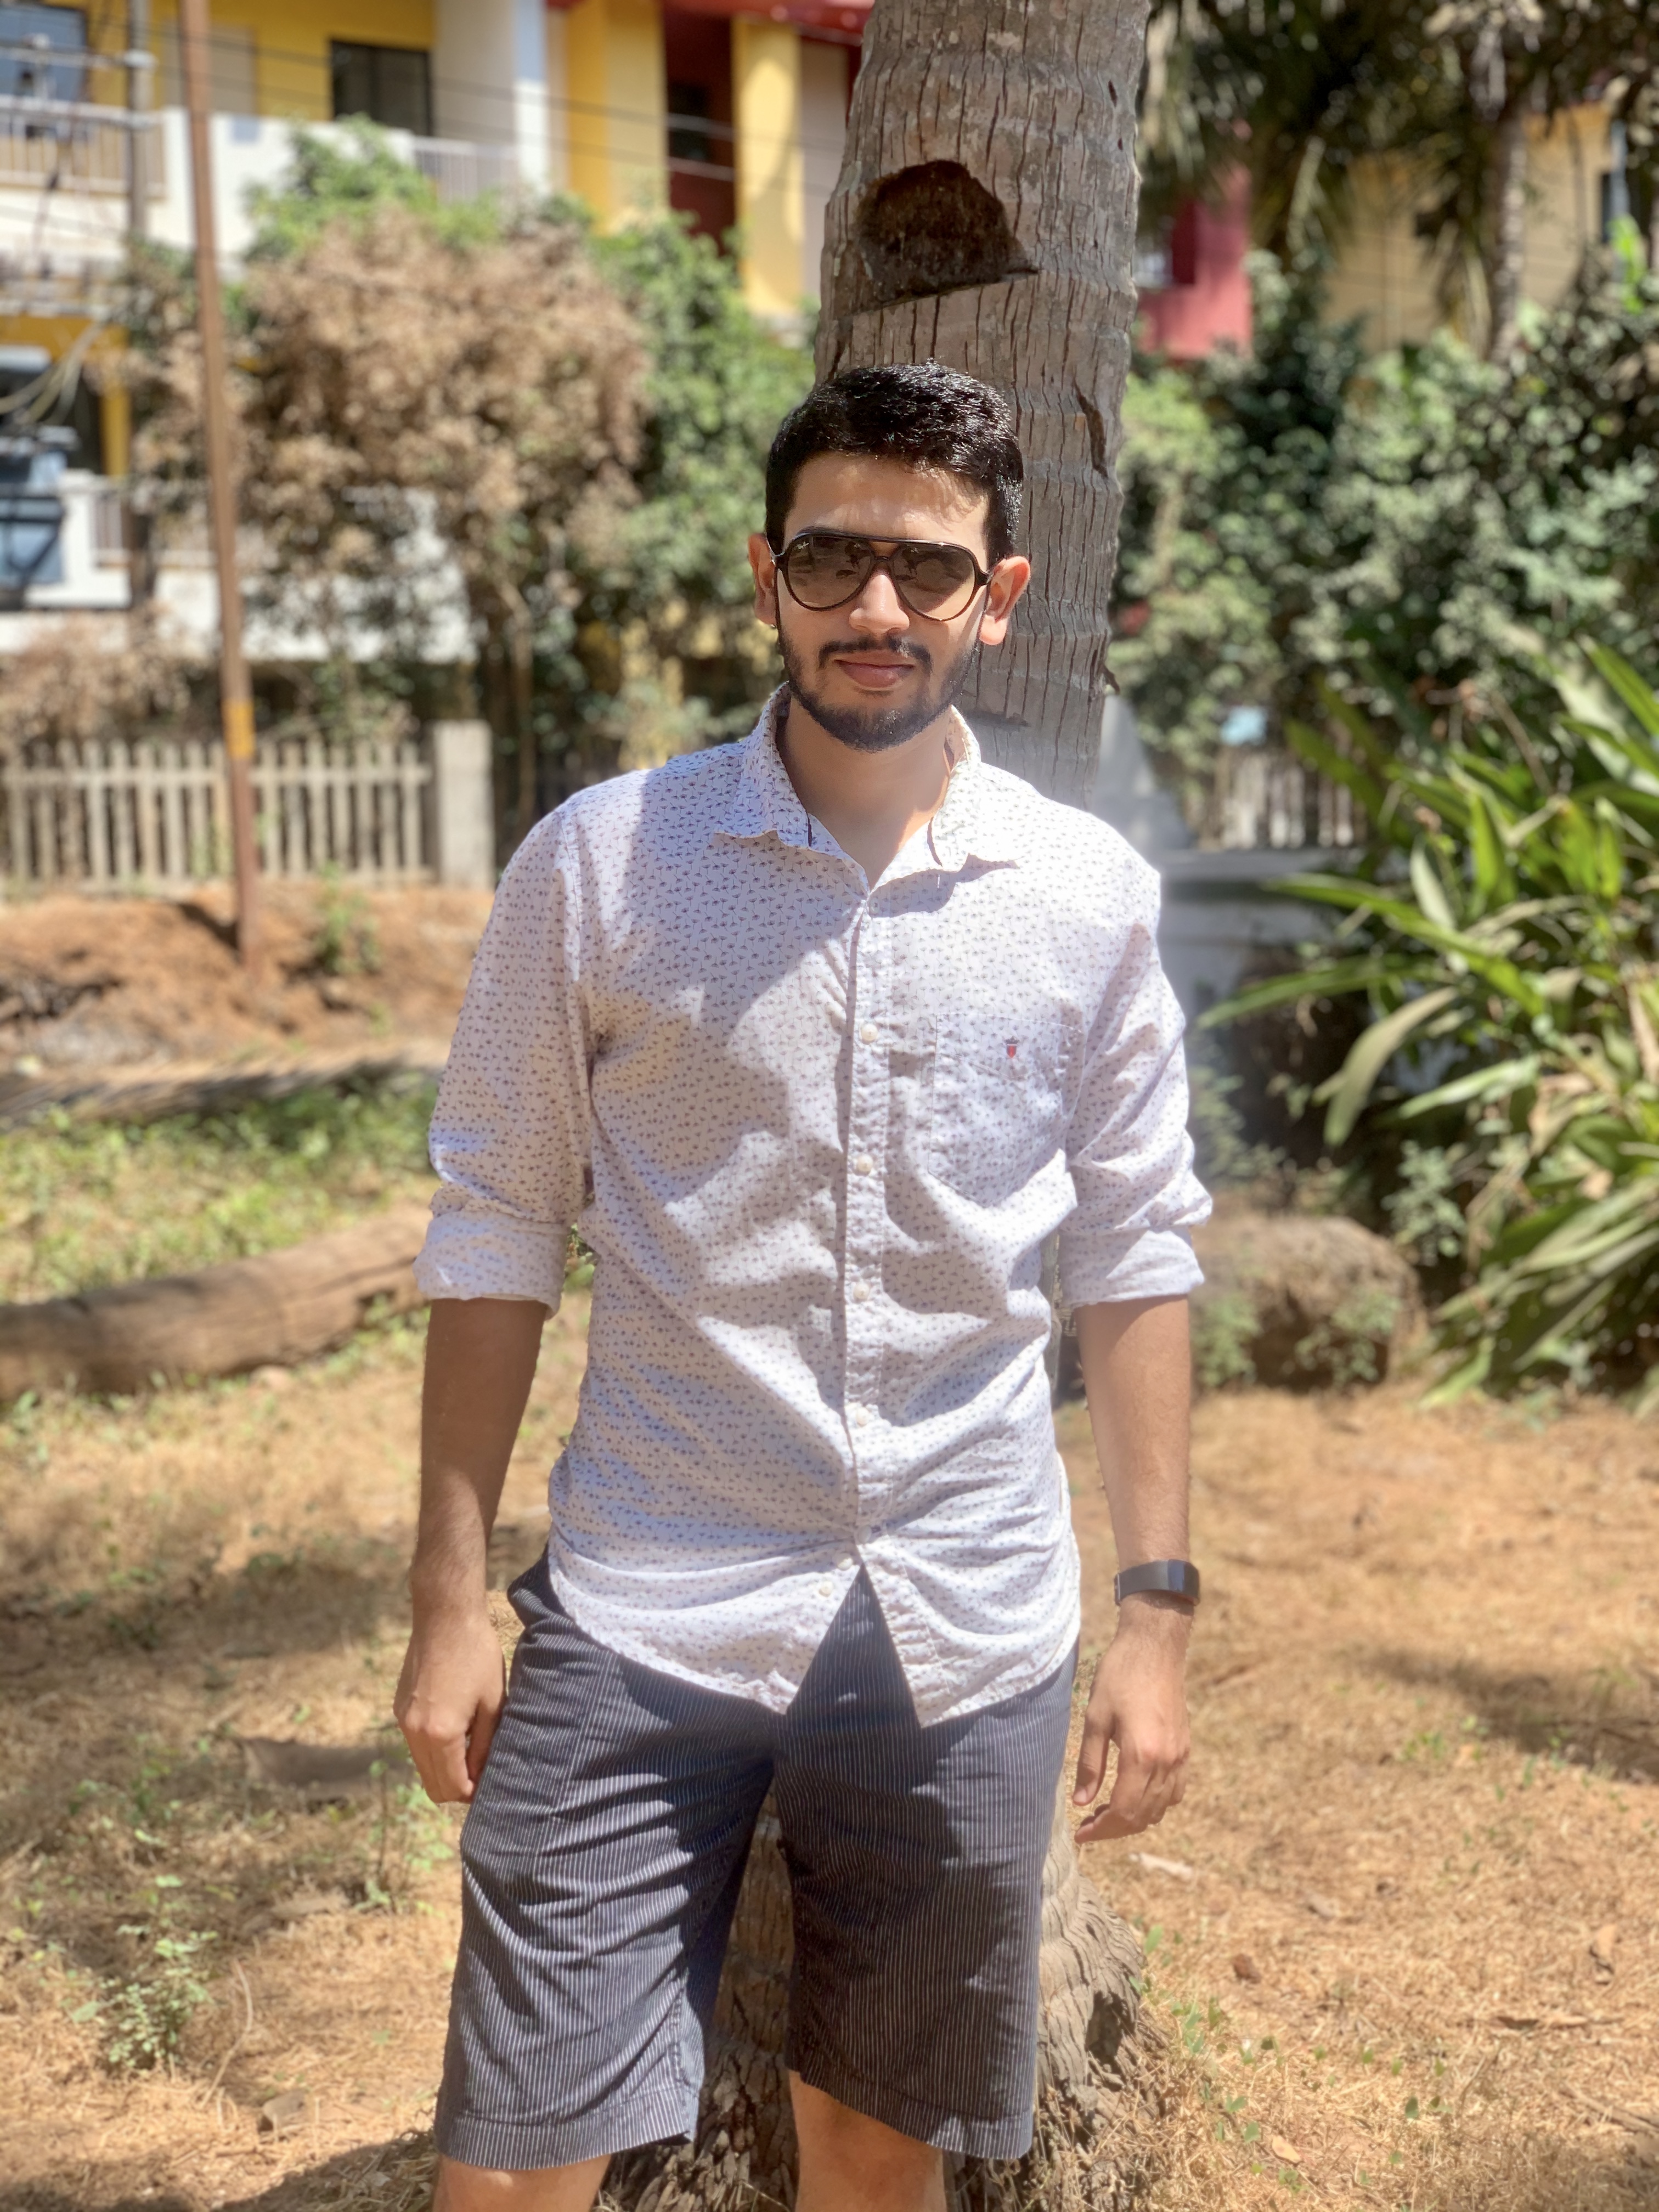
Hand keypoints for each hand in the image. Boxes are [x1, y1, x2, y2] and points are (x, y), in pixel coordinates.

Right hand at [394, 1601, 506, 1804]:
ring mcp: (403, 1720)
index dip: (471, 1793)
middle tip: (481, 1772)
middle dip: (456, 1786)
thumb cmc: (477, 1655)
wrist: (445, 1616)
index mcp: (440, 1733)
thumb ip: (485, 1744)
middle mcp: (414, 1732)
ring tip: (470, 1746)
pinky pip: (415, 1743)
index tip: (488, 1785)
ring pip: (421, 1766)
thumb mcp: (493, 1702)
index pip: (451, 1787)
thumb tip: (480, 1775)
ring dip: (443, 1767)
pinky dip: (432, 1748)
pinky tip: (454, 1726)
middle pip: (431, 1785)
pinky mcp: (399, 1708)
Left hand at [1071, 1599, 1190, 1842]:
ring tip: (1107, 1813)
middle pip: (1142, 1816)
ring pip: (1161, 1808)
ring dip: (1135, 1818)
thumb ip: (1089, 1763)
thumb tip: (1081, 1803)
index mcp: (1141, 1755)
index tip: (1080, 1833)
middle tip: (1089, 1826)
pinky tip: (1135, 1795)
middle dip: (1114, 1829)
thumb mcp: (1095, 1717)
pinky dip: (1156, 1804)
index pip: (1123, 1810)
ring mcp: (1180, 1757)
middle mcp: (1166, 1762)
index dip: (1101, 1829)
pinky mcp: (1186, 1749)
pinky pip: (1175, 1792)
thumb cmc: (1119, 1676)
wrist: (1155, 1648)